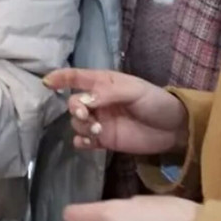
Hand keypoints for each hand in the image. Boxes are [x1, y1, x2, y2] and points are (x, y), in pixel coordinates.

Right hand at [44, 69, 186, 157]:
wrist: (173, 129)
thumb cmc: (156, 102)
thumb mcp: (135, 90)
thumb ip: (108, 93)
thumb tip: (83, 100)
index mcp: (104, 83)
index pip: (77, 77)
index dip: (61, 78)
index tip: (47, 82)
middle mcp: (98, 101)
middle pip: (74, 104)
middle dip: (75, 109)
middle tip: (87, 116)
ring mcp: (100, 121)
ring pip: (76, 124)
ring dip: (82, 127)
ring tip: (98, 130)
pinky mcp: (104, 140)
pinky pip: (83, 141)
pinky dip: (81, 142)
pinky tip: (90, 142)